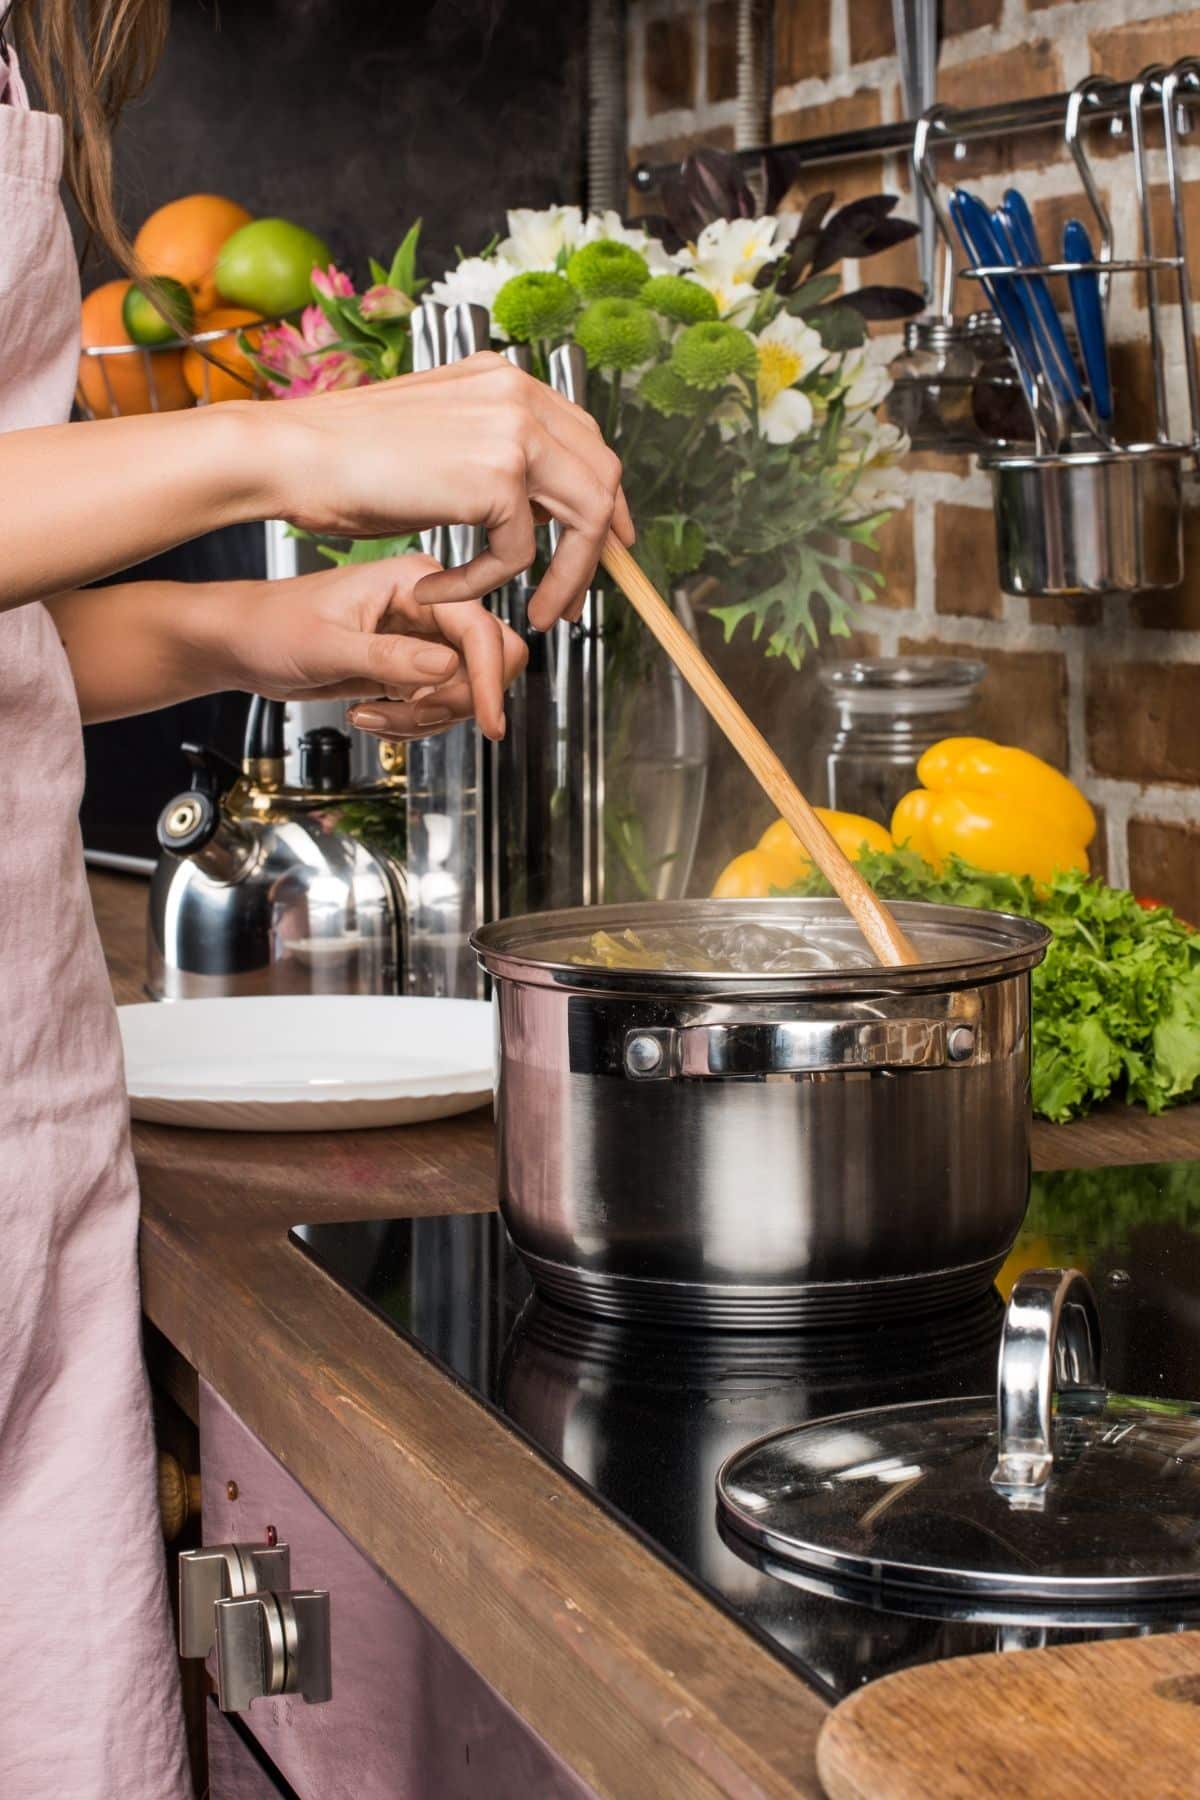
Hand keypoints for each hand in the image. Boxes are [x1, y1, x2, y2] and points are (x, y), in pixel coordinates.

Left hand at [201, 553, 525, 741]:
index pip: (480, 632)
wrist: (242, 643)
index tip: (487, 722)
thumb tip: (448, 666)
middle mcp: (427, 606)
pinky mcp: (411, 667)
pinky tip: (373, 715)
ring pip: (464, 690)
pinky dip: (414, 723)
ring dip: (426, 717)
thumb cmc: (271, 626)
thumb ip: (390, 657)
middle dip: (457, 700)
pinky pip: (439, 704)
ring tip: (374, 715)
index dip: (488, 680)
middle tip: (412, 716)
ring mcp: (422, 638)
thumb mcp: (328, 646)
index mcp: (415, 582)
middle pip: (489, 660)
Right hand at [263, 353, 633, 629]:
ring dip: (566, 578)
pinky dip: (482, 584)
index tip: (600, 542)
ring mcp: (513, 429)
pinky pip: (518, 553)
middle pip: (602, 474)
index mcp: (503, 378)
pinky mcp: (498, 476)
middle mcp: (517, 393)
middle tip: (577, 596)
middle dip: (598, 545)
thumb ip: (491, 457)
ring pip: (583, 517)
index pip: (584, 437)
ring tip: (537, 616)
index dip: (601, 496)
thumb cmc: (343, 459)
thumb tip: (532, 500)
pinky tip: (436, 590)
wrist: (291, 455)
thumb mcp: (438, 444)